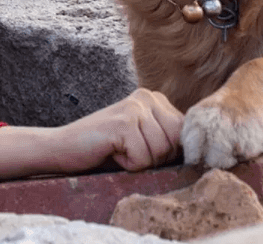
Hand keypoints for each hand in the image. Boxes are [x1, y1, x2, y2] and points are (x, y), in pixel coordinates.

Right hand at [0, 89, 182, 179]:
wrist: (64, 148)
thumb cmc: (106, 148)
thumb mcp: (143, 137)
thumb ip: (166, 135)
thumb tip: (199, 148)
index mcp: (156, 98)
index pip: (184, 132)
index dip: (167, 151)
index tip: (143, 149)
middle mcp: (148, 96)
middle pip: (176, 142)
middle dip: (156, 157)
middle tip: (129, 150)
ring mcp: (135, 106)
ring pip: (160, 152)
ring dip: (139, 162)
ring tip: (119, 150)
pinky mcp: (124, 122)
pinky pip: (142, 158)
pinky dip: (127, 165)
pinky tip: (112, 151)